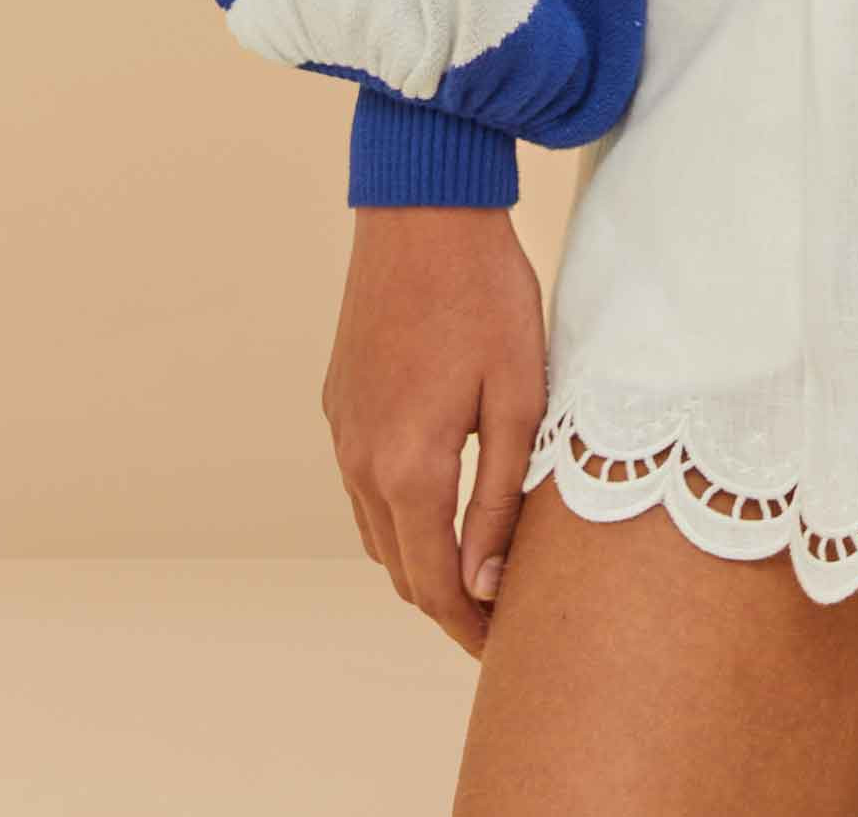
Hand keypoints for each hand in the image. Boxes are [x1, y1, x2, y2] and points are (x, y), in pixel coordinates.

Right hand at [322, 203, 547, 657]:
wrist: (422, 210)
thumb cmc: (486, 295)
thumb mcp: (519, 398)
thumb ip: (501, 500)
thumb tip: (487, 585)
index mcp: (408, 469)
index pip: (435, 586)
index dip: (469, 628)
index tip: (506, 647)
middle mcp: (360, 462)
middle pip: (400, 570)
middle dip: (446, 603)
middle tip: (498, 617)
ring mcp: (342, 433)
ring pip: (376, 533)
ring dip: (419, 561)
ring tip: (475, 568)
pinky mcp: (338, 403)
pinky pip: (363, 486)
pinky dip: (396, 514)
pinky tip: (437, 502)